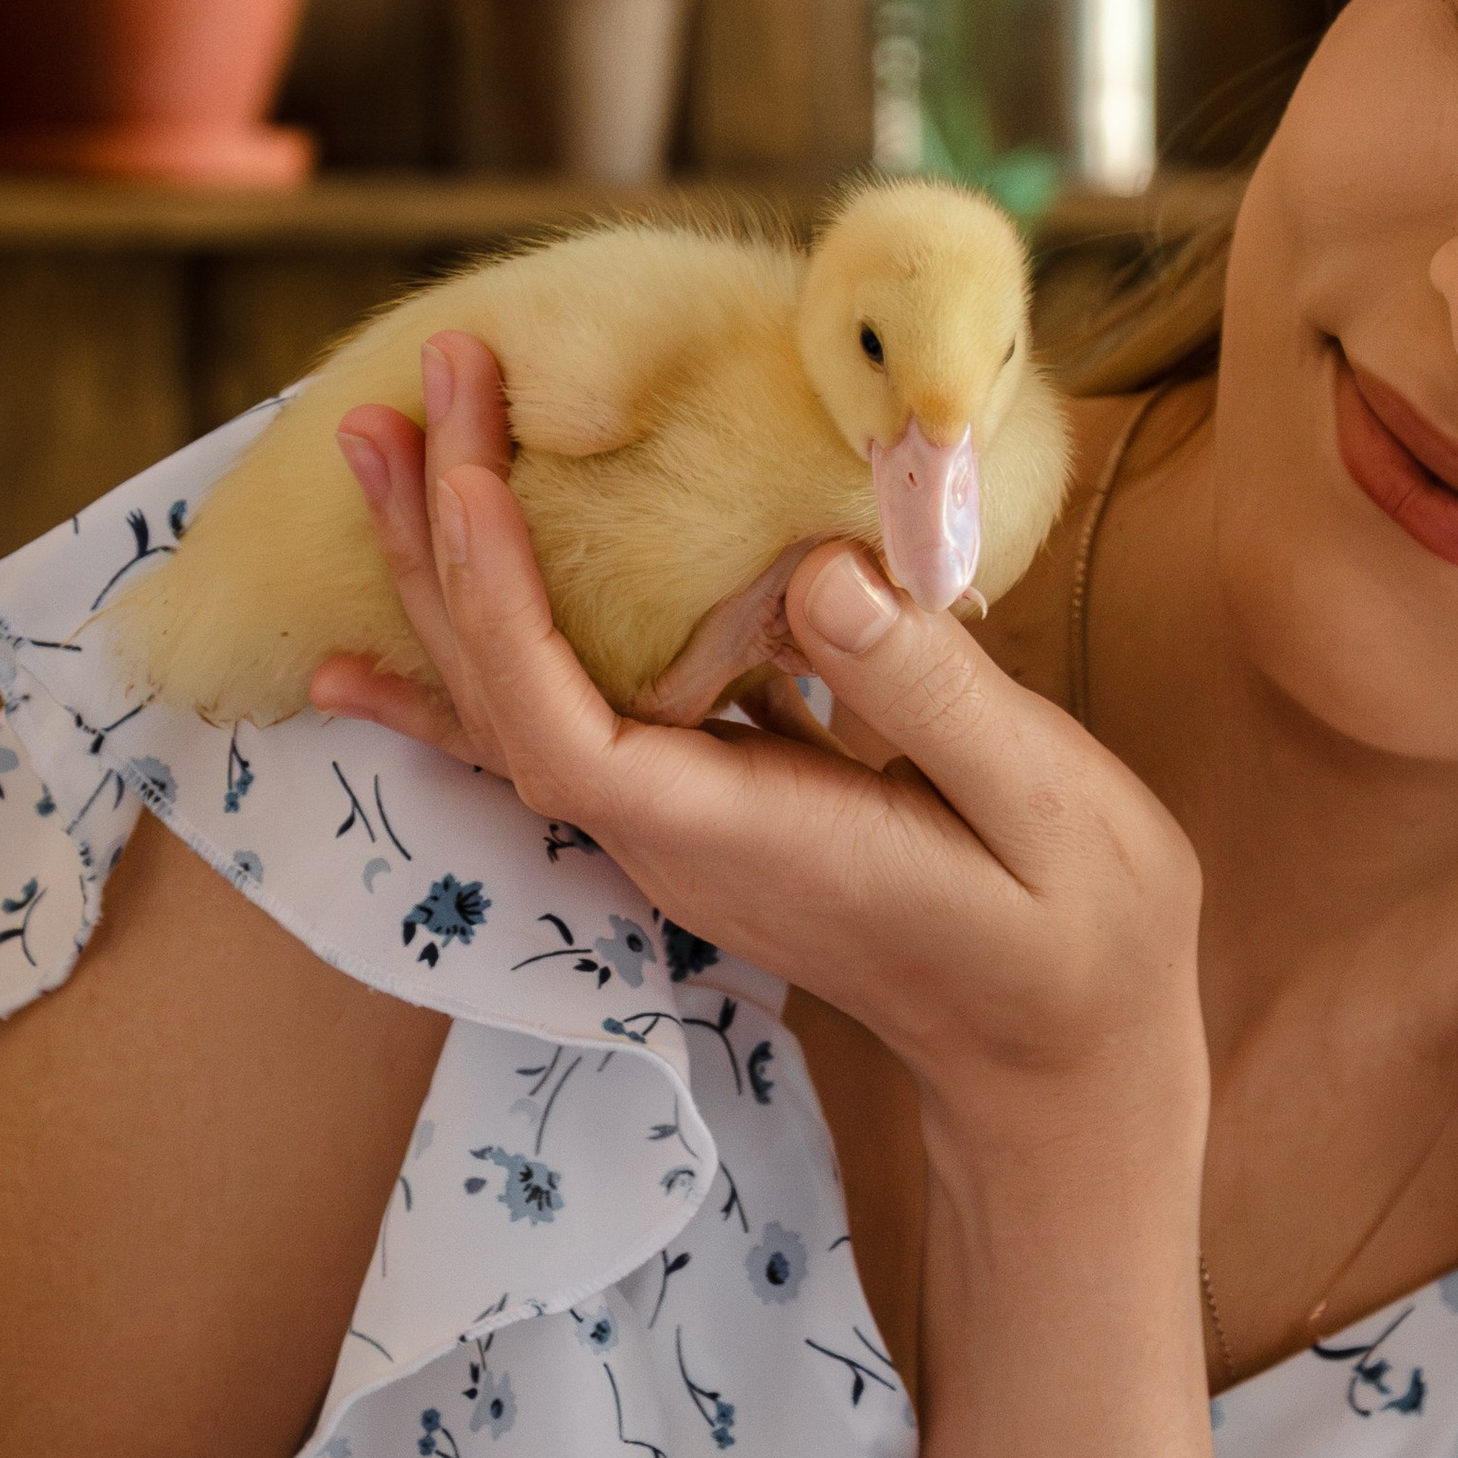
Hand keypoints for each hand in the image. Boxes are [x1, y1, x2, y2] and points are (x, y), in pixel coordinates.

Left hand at [312, 340, 1206, 1180]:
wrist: (1064, 1053)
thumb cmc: (1076, 934)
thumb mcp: (1041, 807)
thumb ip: (930, 696)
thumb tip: (811, 572)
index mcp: (739, 838)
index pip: (563, 729)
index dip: (500, 606)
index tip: (475, 472)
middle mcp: (675, 838)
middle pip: (502, 703)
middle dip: (438, 547)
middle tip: (387, 403)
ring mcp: (682, 829)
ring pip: (518, 705)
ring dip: (447, 578)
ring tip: (380, 453)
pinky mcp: (711, 806)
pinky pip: (566, 721)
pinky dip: (489, 652)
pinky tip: (423, 615)